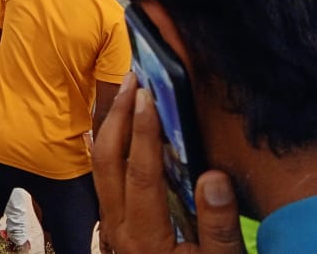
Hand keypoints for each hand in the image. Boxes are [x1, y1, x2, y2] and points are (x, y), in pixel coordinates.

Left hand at [93, 74, 243, 253]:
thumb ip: (216, 225)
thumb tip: (212, 176)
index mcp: (144, 237)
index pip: (140, 174)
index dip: (145, 133)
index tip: (151, 97)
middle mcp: (118, 227)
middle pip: (108, 161)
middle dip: (119, 116)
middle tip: (135, 80)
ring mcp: (112, 224)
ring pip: (100, 166)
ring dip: (113, 126)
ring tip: (128, 92)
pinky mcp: (114, 223)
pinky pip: (104, 176)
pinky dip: (110, 145)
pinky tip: (119, 126)